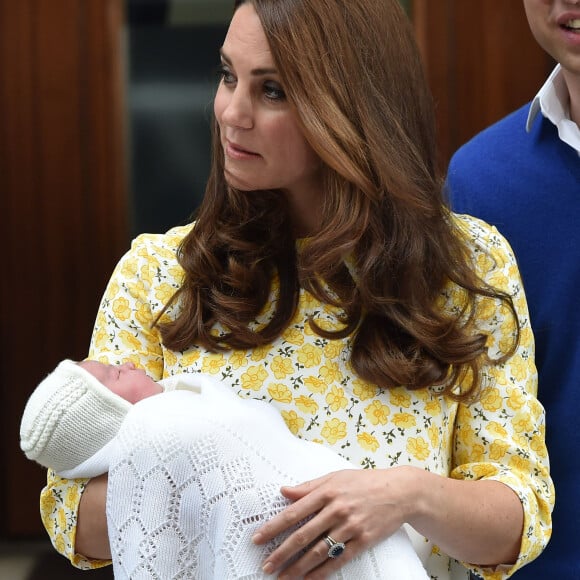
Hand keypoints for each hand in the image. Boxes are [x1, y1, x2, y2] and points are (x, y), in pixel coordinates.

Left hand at [252, 466, 420, 578]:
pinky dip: (322, 572)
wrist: (399, 491)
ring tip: (282, 577)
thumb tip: (284, 491)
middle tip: (266, 565)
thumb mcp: (335, 477)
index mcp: (326, 491)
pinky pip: (338, 560)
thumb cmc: (364, 481)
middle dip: (281, 553)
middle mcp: (336, 509)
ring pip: (318, 551)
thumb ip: (308, 486)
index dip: (273, 527)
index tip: (258, 538)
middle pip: (303, 535)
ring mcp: (350, 526)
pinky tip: (308, 579)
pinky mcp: (363, 541)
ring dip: (297, 567)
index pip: (293, 512)